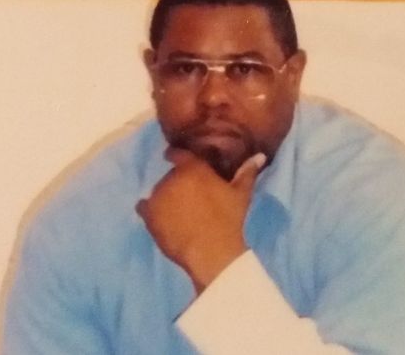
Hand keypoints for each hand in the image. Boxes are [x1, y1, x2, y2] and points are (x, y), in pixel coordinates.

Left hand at [136, 148, 265, 292]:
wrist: (211, 251)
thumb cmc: (228, 218)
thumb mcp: (241, 194)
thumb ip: (248, 172)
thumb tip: (260, 156)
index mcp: (193, 168)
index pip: (177, 153)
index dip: (176, 155)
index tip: (176, 158)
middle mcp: (172, 178)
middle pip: (171, 175)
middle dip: (178, 182)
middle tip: (190, 197)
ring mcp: (158, 196)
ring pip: (159, 191)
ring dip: (166, 197)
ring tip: (179, 212)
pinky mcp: (148, 216)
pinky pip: (144, 207)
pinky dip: (149, 210)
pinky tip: (158, 218)